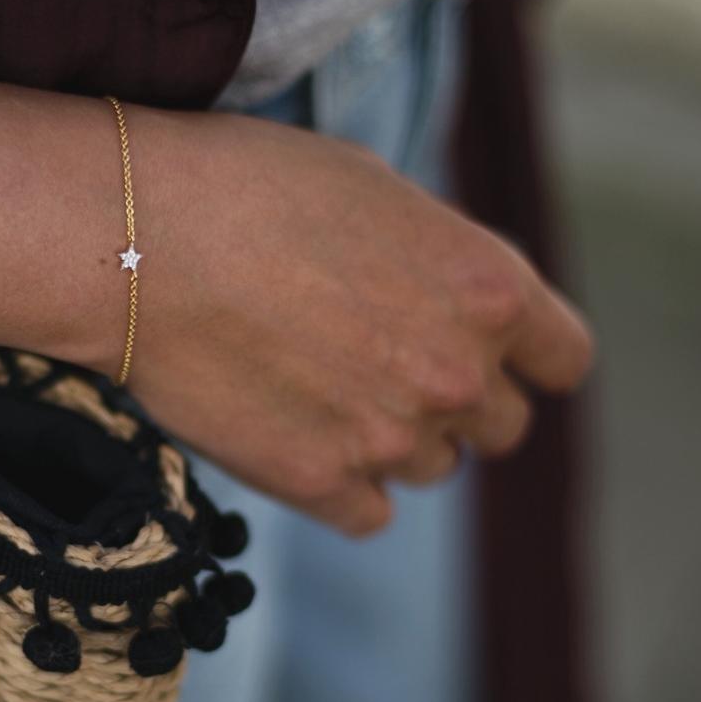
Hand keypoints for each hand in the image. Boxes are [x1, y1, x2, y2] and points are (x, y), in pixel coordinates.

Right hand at [127, 107, 593, 536]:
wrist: (136, 241)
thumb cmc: (247, 187)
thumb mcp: (378, 191)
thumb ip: (441, 260)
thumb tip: (452, 301)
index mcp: (489, 289)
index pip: (565, 360)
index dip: (528, 358)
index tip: (491, 354)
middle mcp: (457, 374)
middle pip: (503, 427)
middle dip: (459, 401)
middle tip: (386, 365)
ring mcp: (391, 439)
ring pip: (432, 468)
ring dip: (395, 439)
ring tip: (319, 383)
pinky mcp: (321, 486)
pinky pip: (369, 513)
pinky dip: (340, 482)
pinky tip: (292, 428)